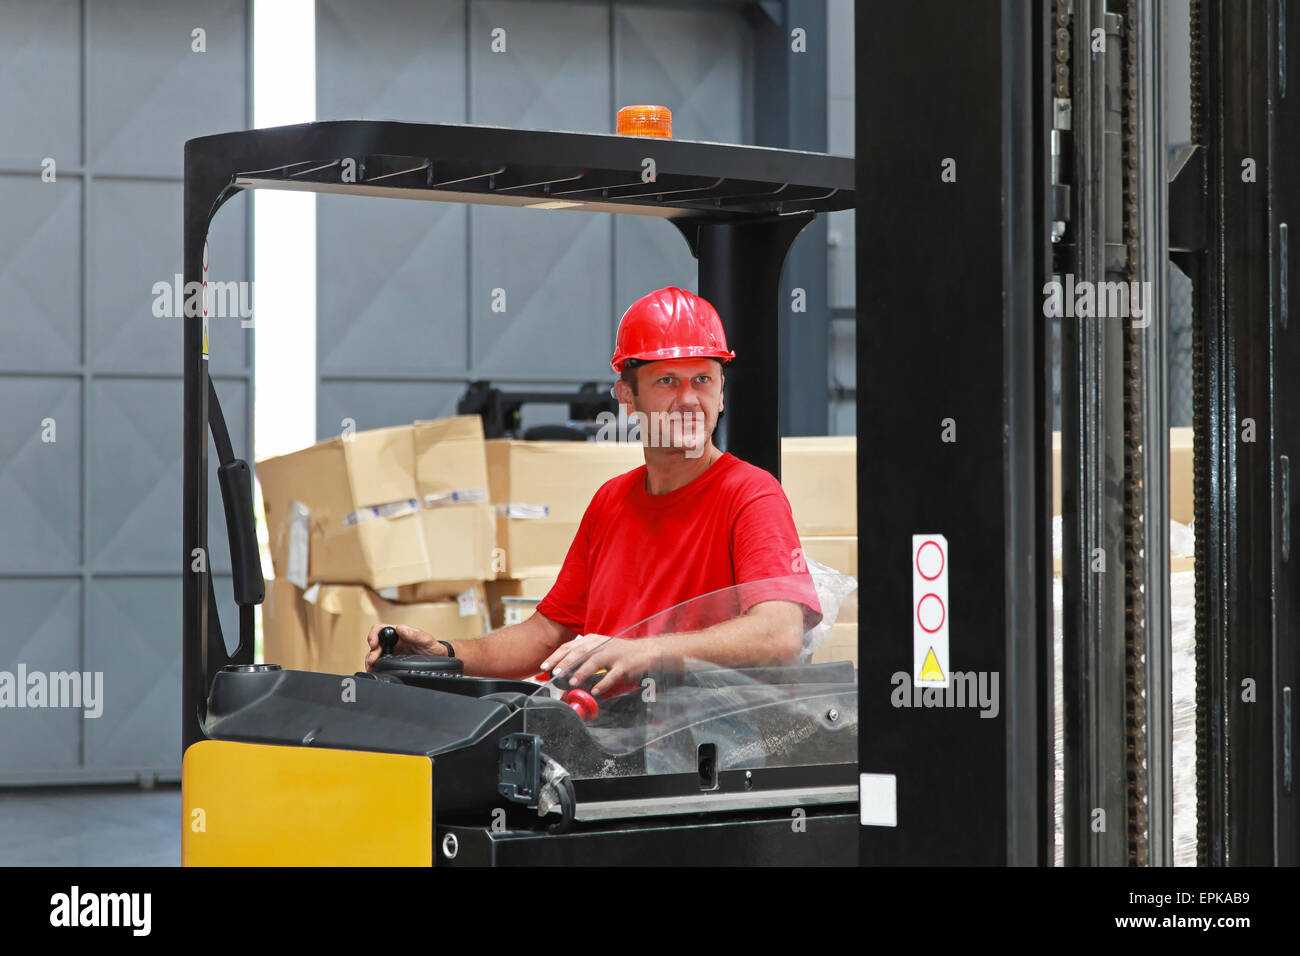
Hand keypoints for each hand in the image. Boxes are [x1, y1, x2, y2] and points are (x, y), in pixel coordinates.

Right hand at [364, 623, 444, 670]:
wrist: (437, 659)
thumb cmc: (432, 646)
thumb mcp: (426, 639)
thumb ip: (414, 634)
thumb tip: (401, 628)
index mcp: (398, 632)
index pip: (380, 629)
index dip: (373, 635)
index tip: (373, 643)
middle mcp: (393, 641)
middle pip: (375, 643)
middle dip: (371, 652)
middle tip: (372, 660)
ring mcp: (391, 651)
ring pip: (375, 654)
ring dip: (371, 660)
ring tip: (371, 667)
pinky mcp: (392, 661)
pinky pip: (380, 663)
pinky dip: (375, 667)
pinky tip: (375, 670)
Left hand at [541, 635, 658, 696]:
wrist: (646, 652)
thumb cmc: (620, 654)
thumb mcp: (599, 650)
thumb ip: (583, 658)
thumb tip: (563, 671)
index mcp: (593, 640)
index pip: (570, 646)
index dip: (556, 656)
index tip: (544, 667)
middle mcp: (602, 644)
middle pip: (579, 651)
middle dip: (565, 663)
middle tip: (555, 673)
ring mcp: (614, 653)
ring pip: (594, 661)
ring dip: (582, 672)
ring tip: (572, 682)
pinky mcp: (625, 664)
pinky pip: (613, 675)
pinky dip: (603, 683)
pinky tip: (595, 691)